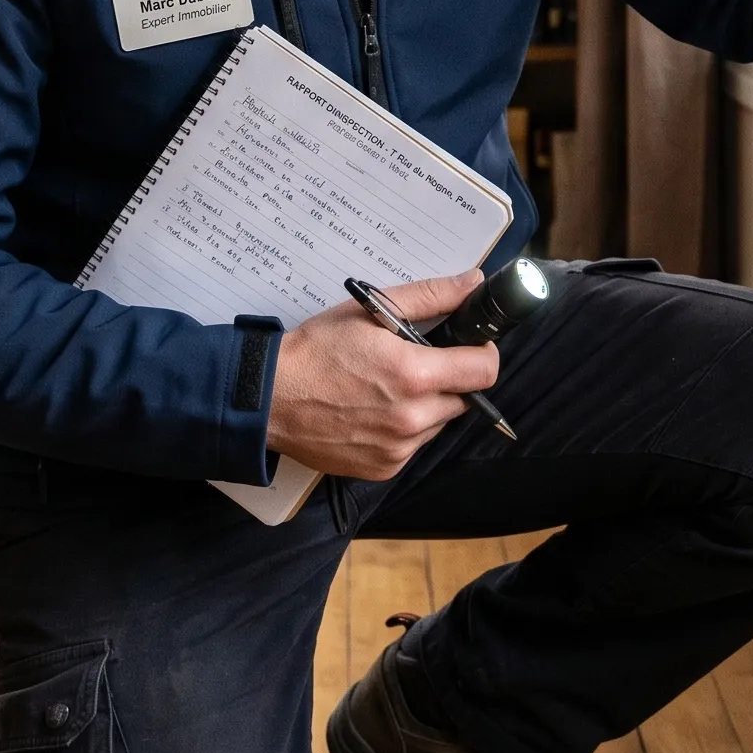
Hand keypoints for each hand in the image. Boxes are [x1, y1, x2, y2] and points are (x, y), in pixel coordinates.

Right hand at [265, 270, 499, 479]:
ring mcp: (398, 449)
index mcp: (414, 376)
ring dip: (428, 405)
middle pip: (464, 398)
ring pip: (439, 423)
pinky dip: (406, 429)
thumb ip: (430, 296)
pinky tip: (375, 410)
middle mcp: (412, 419)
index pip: (484, 371)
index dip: (481, 353)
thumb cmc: (316, 351)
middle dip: (450, 378)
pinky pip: (414, 446)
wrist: (268, 398)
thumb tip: (473, 284)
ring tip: (389, 386)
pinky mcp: (383, 468)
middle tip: (416, 362)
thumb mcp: (371, 311)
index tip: (468, 345)